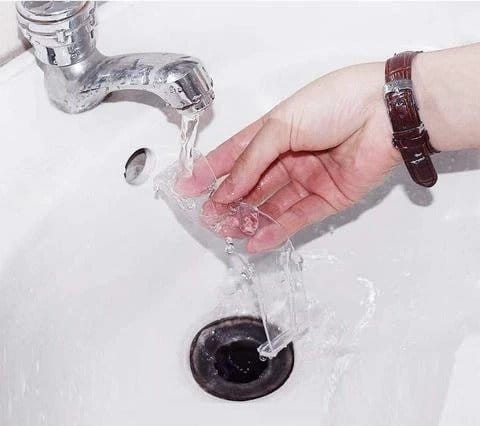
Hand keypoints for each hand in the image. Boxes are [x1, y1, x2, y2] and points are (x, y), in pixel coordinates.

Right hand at [206, 62, 401, 251]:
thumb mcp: (281, 124)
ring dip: (248, 219)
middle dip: (227, 201)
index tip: (188, 186)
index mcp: (275, 131)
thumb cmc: (336, 103)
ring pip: (271, 204)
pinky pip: (297, 217)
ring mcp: (307, 178)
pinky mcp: (328, 198)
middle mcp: (289, 156)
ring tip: (228, 231)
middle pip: (251, 184)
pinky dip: (276, 230)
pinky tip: (256, 240)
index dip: (211, 170)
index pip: (235, 154)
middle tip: (208, 217)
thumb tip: (227, 188)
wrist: (384, 114)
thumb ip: (252, 159)